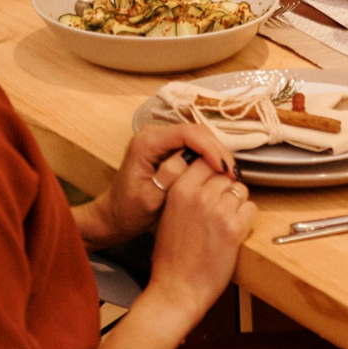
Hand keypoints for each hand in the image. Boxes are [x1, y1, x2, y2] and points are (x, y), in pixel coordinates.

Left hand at [85, 124, 238, 247]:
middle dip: (217, 150)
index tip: (224, 168)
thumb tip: (192, 160)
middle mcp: (153, 134)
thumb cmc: (129, 211)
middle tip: (232, 173)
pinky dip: (208, 157)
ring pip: (198, 137)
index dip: (210, 148)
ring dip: (215, 154)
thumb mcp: (150, 198)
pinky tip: (218, 172)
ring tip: (228, 174)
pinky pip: (194, 145)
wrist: (115, 216)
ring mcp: (161, 139)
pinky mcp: (167, 148)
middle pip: (196, 132)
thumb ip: (170, 176)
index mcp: (146, 142)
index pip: (188, 134)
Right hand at [141, 150, 256, 323]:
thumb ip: (187, 192)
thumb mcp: (169, 214)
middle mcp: (199, 196)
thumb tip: (208, 177)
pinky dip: (246, 218)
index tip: (214, 183)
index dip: (213, 172)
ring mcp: (218, 210)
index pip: (206, 161)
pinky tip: (233, 231)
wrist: (176, 288)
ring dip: (237, 204)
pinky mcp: (235, 227)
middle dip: (226, 189)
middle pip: (226, 175)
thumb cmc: (171, 257)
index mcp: (179, 190)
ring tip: (225, 222)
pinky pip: (251, 208)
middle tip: (220, 209)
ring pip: (240, 190)